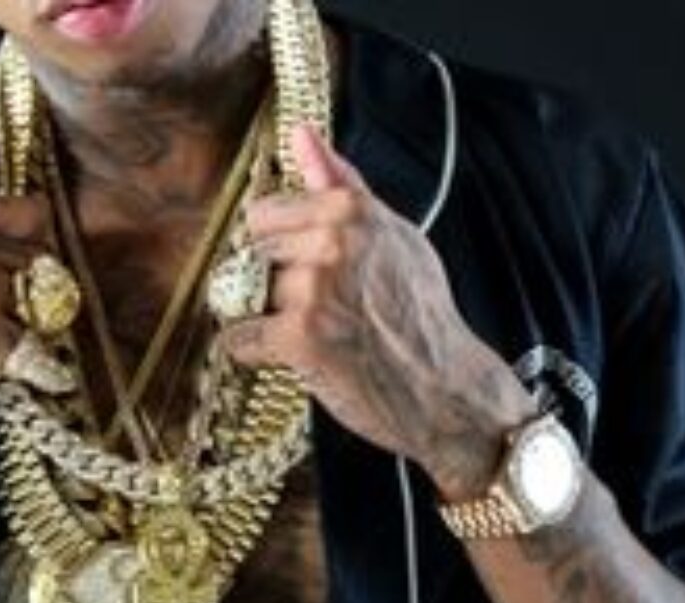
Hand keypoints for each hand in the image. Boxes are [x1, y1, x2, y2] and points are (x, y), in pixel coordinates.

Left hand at [222, 127, 536, 501]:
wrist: (444, 387)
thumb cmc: (419, 312)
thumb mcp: (392, 232)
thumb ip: (339, 182)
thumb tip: (301, 134)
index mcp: (347, 210)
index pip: (264, 215)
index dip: (279, 247)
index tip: (307, 268)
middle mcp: (330, 241)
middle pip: (253, 256)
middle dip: (274, 283)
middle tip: (322, 308)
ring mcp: (312, 289)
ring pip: (250, 298)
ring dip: (272, 320)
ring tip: (321, 334)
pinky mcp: (299, 337)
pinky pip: (240, 339)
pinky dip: (257, 354)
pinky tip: (299, 357)